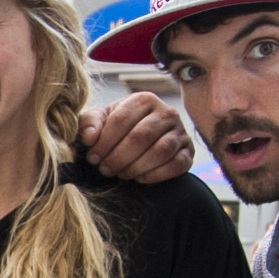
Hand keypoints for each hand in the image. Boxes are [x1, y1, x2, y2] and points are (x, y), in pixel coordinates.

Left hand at [78, 92, 192, 185]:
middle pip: (141, 137)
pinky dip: (155, 175)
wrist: (142, 141)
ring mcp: (180, 132)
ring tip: (121, 173)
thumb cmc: (117, 129)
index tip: (93, 158)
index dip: (104, 142)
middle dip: (118, 157)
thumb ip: (89, 123)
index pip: (121, 120)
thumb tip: (89, 137)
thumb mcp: (100, 120)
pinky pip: (176, 165)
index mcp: (143, 99)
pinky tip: (139, 177)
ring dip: (136, 167)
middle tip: (105, 169)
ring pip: (160, 152)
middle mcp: (166, 112)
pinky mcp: (189, 152)